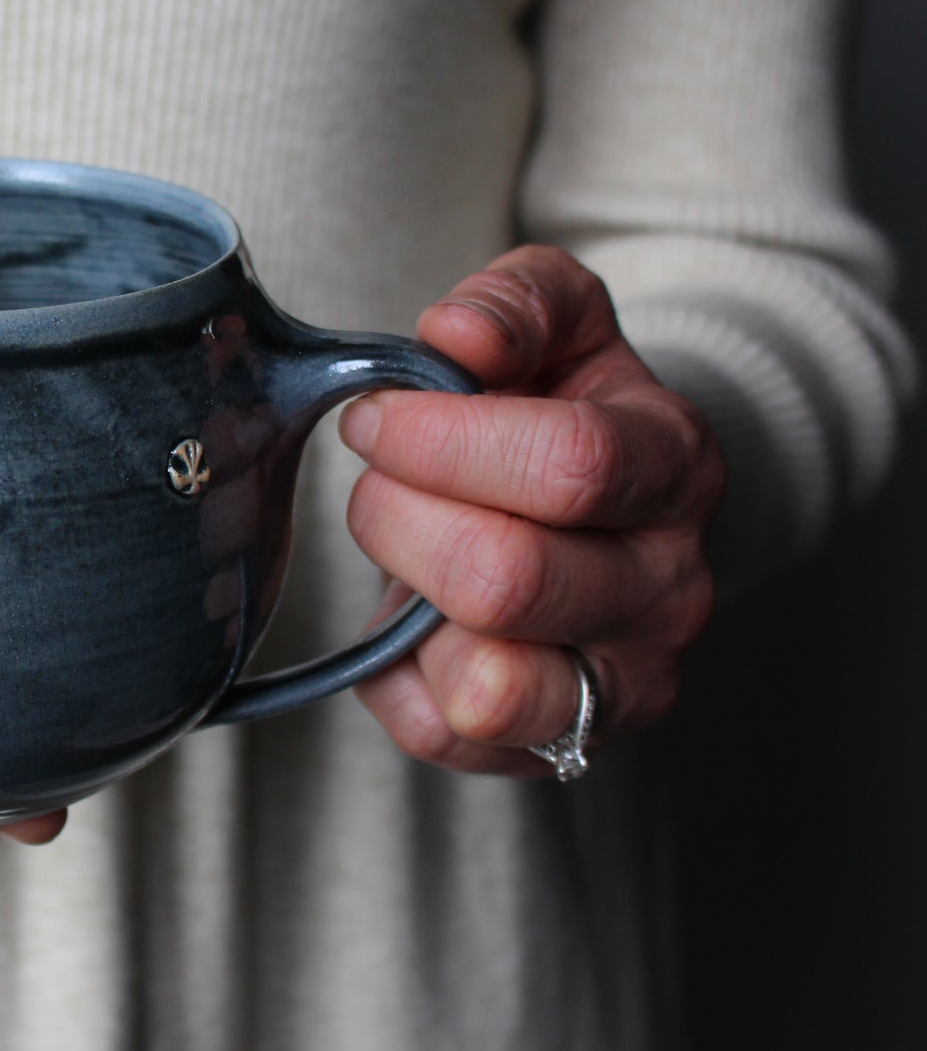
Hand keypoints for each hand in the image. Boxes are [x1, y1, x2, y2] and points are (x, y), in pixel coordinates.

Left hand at [344, 246, 724, 774]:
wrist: (601, 505)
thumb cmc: (560, 405)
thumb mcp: (554, 322)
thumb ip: (513, 304)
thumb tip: (457, 335)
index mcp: (674, 466)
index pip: (570, 465)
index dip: (441, 440)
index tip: (377, 418)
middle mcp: (670, 588)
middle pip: (507, 578)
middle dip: (398, 517)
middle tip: (376, 482)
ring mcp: (626, 682)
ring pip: (485, 684)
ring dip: (407, 601)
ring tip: (407, 552)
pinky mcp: (561, 746)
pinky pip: (442, 733)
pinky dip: (395, 674)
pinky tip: (412, 617)